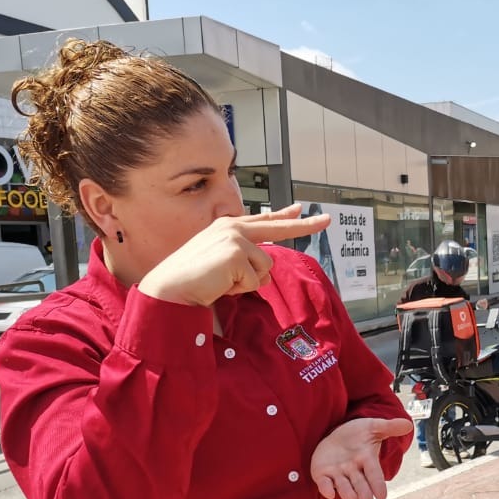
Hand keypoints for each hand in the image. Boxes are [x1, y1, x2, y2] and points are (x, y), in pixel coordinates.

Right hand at [139, 204, 330, 306]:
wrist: (170, 289)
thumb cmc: (193, 280)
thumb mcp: (222, 265)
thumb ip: (245, 261)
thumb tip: (266, 271)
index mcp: (228, 227)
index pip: (263, 220)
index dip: (285, 216)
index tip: (300, 209)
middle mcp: (233, 227)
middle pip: (278, 228)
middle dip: (306, 226)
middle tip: (328, 219)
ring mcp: (235, 238)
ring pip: (265, 268)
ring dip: (248, 282)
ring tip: (223, 282)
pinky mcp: (237, 254)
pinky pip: (256, 280)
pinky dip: (241, 289)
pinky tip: (221, 285)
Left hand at [311, 417, 413, 498]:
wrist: (337, 434)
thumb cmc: (358, 433)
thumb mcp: (373, 426)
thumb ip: (389, 427)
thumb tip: (409, 424)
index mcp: (367, 459)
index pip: (374, 474)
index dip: (378, 484)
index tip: (382, 496)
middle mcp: (353, 470)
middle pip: (360, 483)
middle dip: (363, 492)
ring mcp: (338, 473)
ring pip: (343, 486)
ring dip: (347, 493)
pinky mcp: (322, 473)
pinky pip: (324, 483)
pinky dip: (326, 488)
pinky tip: (329, 493)